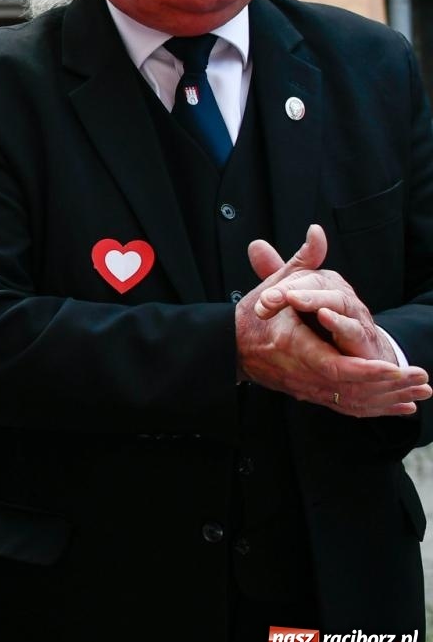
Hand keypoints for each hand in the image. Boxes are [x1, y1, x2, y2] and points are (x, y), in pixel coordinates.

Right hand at [237, 226, 429, 416]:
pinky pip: (346, 407)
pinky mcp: (308, 394)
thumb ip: (301, 260)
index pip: (334, 366)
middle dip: (389, 387)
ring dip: (388, 400)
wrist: (228, 348)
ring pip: (352, 402)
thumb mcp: (276, 283)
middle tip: (422, 382)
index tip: (393, 369)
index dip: (365, 371)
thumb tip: (317, 232)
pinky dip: (376, 409)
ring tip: (421, 395)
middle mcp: (299, 371)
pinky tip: (402, 408)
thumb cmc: (253, 316)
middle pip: (350, 388)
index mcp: (291, 345)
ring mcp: (304, 387)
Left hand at [251, 227, 393, 361]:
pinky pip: (354, 328)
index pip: (299, 276)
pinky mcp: (364, 338)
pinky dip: (340, 323)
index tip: (261, 299)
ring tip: (293, 298)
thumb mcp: (298, 299)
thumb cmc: (326, 324)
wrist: (360, 354)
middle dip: (291, 289)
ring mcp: (354, 314)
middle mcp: (339, 293)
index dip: (278, 286)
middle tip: (267, 298)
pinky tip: (325, 316)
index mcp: (322, 283)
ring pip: (338, 301)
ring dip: (315, 299)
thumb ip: (277, 276)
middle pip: (317, 282)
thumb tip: (256, 244)